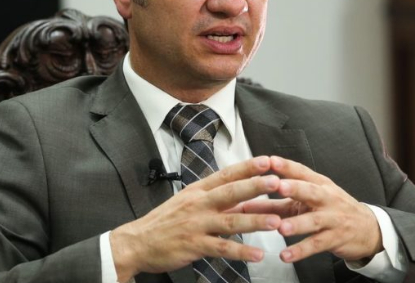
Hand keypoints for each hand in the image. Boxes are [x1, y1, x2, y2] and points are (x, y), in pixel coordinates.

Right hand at [109, 156, 281, 280]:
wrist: (137, 242)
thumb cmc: (165, 221)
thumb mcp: (187, 200)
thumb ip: (212, 196)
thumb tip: (238, 188)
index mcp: (198, 190)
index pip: (226, 174)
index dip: (247, 167)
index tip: (267, 160)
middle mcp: (199, 204)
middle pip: (231, 193)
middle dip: (255, 187)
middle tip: (277, 182)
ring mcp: (196, 225)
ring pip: (230, 222)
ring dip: (254, 222)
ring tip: (275, 221)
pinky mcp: (194, 246)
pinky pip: (221, 249)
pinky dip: (241, 251)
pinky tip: (257, 254)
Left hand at [239, 156, 382, 262]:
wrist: (366, 228)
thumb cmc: (331, 210)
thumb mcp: (307, 202)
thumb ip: (277, 203)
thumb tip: (245, 203)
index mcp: (318, 184)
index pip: (301, 172)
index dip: (286, 166)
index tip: (269, 161)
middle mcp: (326, 198)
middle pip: (310, 191)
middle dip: (294, 188)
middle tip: (278, 186)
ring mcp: (332, 218)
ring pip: (314, 220)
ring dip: (297, 224)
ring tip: (281, 228)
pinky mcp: (335, 238)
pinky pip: (316, 245)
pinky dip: (301, 250)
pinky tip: (286, 255)